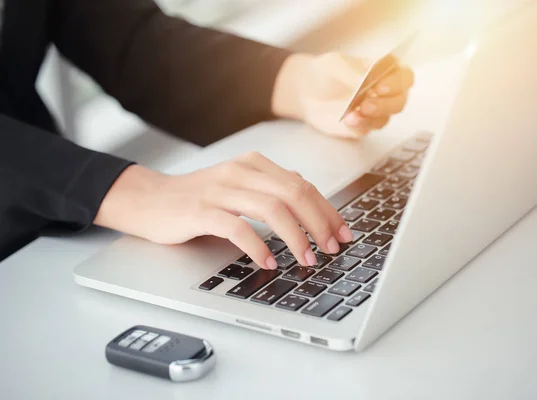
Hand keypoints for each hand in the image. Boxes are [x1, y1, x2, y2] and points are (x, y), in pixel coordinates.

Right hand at [94, 153, 353, 269]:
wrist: (149, 199)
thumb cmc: (197, 198)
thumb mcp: (239, 187)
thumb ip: (270, 191)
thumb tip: (310, 204)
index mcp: (254, 165)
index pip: (303, 185)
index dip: (328, 211)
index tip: (343, 233)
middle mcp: (241, 172)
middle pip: (295, 194)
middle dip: (320, 223)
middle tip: (331, 248)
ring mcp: (221, 190)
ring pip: (272, 209)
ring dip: (296, 237)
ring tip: (308, 259)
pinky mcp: (201, 211)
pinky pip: (238, 228)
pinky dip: (258, 247)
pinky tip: (269, 262)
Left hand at [272, 52, 413, 137]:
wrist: (307, 91)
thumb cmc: (326, 72)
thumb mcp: (335, 64)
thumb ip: (352, 72)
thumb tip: (366, 80)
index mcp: (385, 71)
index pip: (405, 77)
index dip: (397, 83)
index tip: (380, 86)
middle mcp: (385, 93)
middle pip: (399, 101)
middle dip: (385, 105)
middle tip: (365, 105)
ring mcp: (375, 111)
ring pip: (385, 118)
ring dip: (372, 117)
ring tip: (353, 114)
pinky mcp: (362, 126)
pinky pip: (366, 129)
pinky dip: (359, 126)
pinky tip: (348, 120)